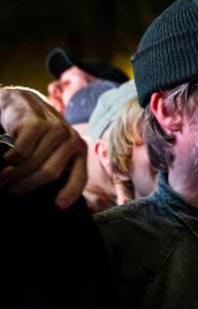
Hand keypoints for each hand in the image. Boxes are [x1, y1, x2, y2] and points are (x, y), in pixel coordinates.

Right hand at [0, 88, 86, 206]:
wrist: (21, 103)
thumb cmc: (37, 134)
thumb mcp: (53, 149)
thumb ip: (56, 167)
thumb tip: (55, 201)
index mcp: (79, 149)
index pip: (79, 177)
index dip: (70, 193)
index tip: (58, 206)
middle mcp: (71, 139)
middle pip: (49, 174)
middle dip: (27, 186)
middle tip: (10, 190)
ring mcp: (54, 130)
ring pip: (32, 164)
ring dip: (13, 176)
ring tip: (2, 180)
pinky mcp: (36, 124)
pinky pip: (21, 153)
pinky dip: (9, 161)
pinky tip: (4, 161)